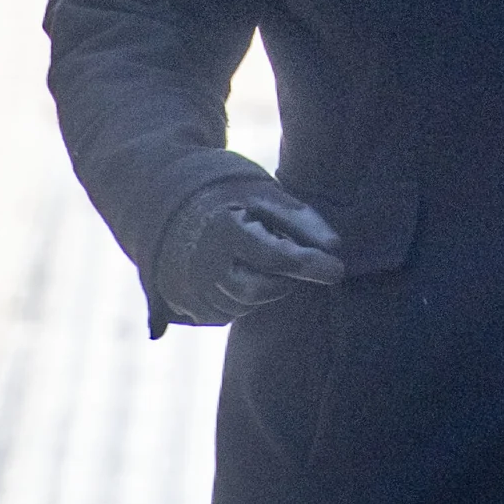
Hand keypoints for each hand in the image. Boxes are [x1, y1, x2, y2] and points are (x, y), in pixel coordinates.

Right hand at [148, 172, 344, 324]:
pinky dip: (245, 295)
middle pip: (262, 288)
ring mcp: (191, 291)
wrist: (165, 201)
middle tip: (285, 253)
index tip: (338, 269)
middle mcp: (202, 266)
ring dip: (264, 284)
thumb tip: (335, 247)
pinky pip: (232, 311)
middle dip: (284, 276)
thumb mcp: (262, 192)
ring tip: (253, 252)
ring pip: (248, 303)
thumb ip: (300, 219)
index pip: (276, 258)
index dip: (310, 265)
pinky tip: (237, 268)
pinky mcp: (188, 308)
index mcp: (222, 231)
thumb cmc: (224, 191)